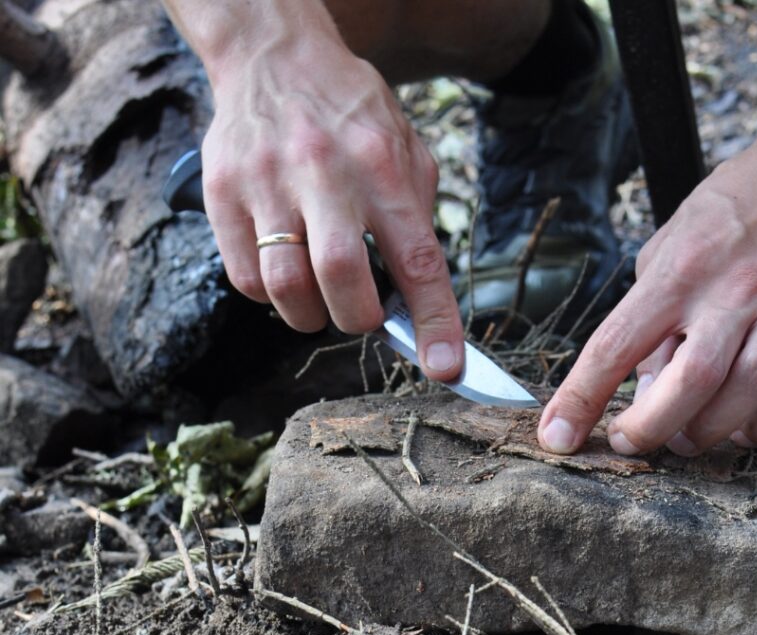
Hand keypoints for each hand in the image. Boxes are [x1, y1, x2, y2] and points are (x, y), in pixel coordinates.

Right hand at [200, 27, 462, 378]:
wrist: (274, 56)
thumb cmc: (351, 119)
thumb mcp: (406, 151)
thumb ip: (417, 223)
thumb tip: (421, 307)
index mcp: (382, 166)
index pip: (417, 260)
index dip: (435, 322)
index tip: (445, 368)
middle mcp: (324, 172)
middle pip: (340, 278)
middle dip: (357, 318)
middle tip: (361, 314)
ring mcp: (266, 182)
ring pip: (285, 287)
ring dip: (310, 315)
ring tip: (320, 296)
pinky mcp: (222, 193)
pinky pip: (246, 279)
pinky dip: (270, 296)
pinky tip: (284, 271)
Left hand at [537, 103, 756, 454]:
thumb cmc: (735, 212)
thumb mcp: (670, 246)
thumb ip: (651, 316)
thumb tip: (642, 389)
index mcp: (680, 270)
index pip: (616, 344)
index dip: (581, 398)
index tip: (558, 436)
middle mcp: (733, 292)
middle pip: (689, 381)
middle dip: (650, 428)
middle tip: (632, 440)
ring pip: (746, 393)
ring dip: (707, 432)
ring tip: (686, 437)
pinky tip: (741, 427)